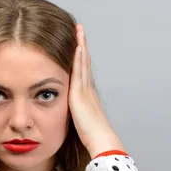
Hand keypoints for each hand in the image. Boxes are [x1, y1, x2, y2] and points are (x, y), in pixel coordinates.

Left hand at [68, 24, 124, 156]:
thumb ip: (74, 117)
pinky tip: (77, 46)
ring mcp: (85, 90)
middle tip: (79, 29)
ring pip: (83, 63)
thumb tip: (70, 117)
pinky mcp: (80, 94)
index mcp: (86, 96)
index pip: (82, 72)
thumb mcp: (80, 123)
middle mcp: (88, 90)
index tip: (78, 44)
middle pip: (85, 62)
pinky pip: (80, 71)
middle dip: (81, 45)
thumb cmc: (92, 138)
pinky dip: (79, 58)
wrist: (101, 141)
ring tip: (78, 30)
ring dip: (81, 45)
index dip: (81, 57)